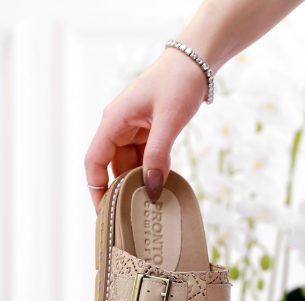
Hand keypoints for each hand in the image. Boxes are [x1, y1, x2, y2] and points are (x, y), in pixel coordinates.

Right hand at [84, 48, 208, 209]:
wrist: (195, 62)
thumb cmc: (178, 83)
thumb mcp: (169, 121)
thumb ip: (159, 155)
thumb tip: (152, 189)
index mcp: (113, 121)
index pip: (94, 161)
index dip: (96, 189)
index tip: (104, 214)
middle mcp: (119, 127)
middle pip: (113, 167)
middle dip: (122, 191)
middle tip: (134, 218)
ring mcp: (134, 130)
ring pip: (130, 165)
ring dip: (139, 183)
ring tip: (150, 208)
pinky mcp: (148, 132)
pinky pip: (145, 159)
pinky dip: (151, 173)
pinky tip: (162, 188)